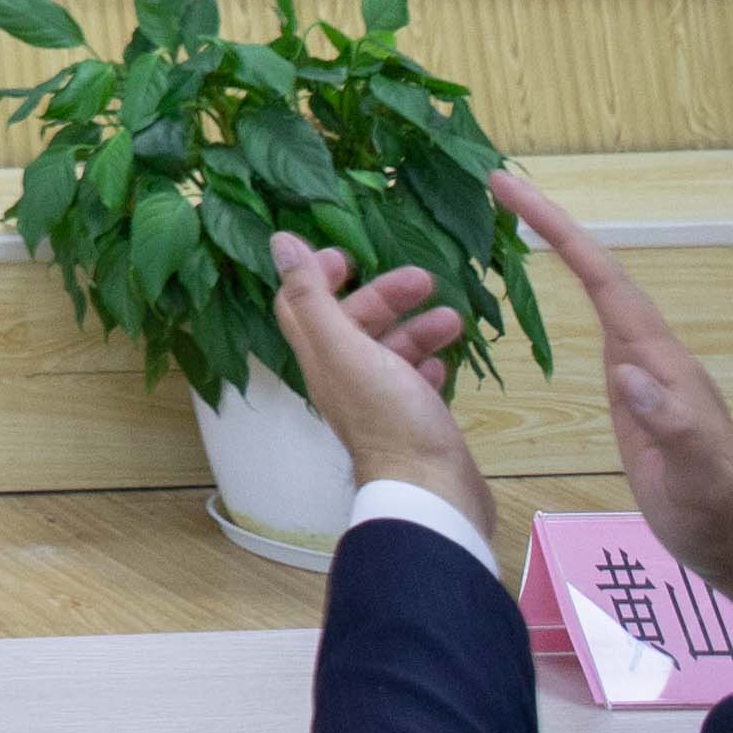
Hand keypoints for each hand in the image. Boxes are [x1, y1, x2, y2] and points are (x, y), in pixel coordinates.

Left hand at [271, 237, 484, 526]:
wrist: (432, 490)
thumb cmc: (388, 416)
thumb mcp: (344, 348)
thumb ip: (313, 297)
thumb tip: (280, 242)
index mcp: (322, 358)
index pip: (303, 307)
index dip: (316, 275)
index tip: (348, 253)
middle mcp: (344, 378)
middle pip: (355, 324)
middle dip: (385, 296)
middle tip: (424, 278)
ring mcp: (379, 402)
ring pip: (391, 351)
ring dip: (416, 328)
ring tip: (452, 318)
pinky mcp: (412, 421)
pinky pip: (414, 383)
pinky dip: (426, 363)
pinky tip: (444, 360)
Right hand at [507, 175, 732, 645]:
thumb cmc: (714, 509)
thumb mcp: (696, 473)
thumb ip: (670, 423)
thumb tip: (626, 370)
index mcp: (661, 360)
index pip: (606, 280)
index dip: (561, 233)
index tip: (513, 192)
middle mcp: (651, 352)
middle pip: (600, 270)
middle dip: (553, 223)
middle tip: (499, 182)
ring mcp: (642, 370)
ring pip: (599, 291)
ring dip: (561, 248)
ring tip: (515, 214)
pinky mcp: (631, 392)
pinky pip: (596, 322)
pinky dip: (569, 290)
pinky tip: (550, 287)